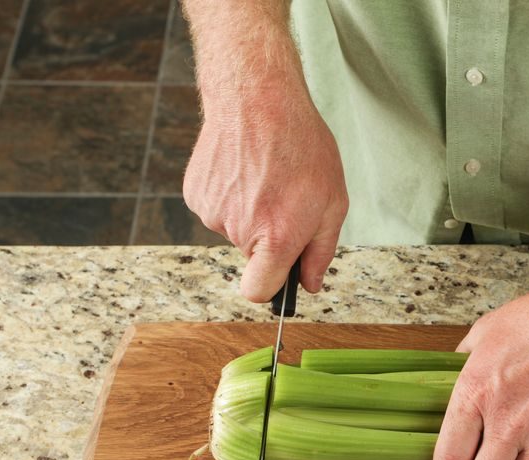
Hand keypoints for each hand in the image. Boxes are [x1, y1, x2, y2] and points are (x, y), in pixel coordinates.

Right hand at [183, 81, 347, 300]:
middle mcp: (238, 230)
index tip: (279, 276)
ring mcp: (212, 212)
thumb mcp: (333, 201)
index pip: (257, 292)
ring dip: (250, 212)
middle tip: (284, 198)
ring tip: (265, 177)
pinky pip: (218, 208)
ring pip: (235, 230)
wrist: (257, 98)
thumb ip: (320, 251)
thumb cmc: (302, 147)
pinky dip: (230, 195)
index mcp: (275, 237)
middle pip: (252, 256)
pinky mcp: (196, 193)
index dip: (270, 288)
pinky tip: (244, 169)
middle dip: (269, 236)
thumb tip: (308, 284)